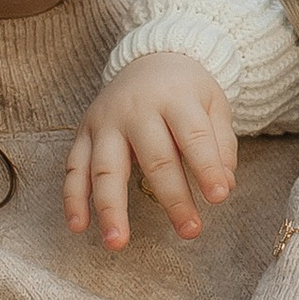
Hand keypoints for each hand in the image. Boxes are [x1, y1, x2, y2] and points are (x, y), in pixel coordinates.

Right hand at [63, 55, 239, 250]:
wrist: (150, 57)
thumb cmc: (187, 90)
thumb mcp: (214, 104)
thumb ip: (222, 144)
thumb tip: (225, 184)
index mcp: (175, 97)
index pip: (193, 136)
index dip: (206, 167)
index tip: (219, 197)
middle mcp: (136, 108)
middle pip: (154, 157)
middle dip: (172, 197)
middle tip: (189, 231)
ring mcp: (106, 121)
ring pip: (105, 167)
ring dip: (110, 207)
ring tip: (117, 242)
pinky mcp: (84, 132)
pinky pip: (74, 167)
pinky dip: (73, 198)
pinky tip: (79, 226)